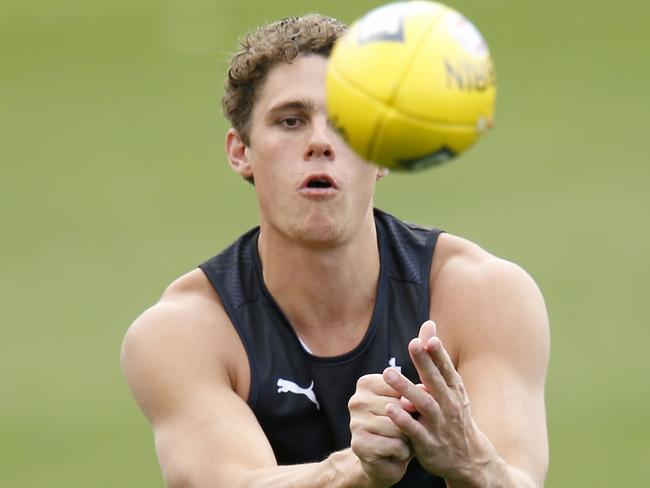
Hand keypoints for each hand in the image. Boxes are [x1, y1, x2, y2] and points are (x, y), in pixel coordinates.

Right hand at [348, 374, 412, 486]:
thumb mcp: (411, 406)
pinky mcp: (359, 444)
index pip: (400, 386)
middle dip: (409, 421)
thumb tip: (410, 402)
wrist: (387, 460)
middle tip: (402, 429)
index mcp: (366, 384)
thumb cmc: (401, 427)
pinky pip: (396, 445)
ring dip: (407, 438)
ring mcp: (355, 422)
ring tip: (399, 440)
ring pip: (398, 427)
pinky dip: (403, 452)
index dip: (411, 402)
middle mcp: (357, 401)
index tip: (406, 409)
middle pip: (399, 407)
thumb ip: (414, 396)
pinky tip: (395, 453)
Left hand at [383, 321, 493, 481]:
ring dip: (406, 389)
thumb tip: (428, 326)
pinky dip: (403, 420)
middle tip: (412, 345)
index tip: (430, 338)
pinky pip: (414, 430)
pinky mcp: (429, 443)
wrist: (468, 458)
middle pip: (435, 381)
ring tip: (388, 374)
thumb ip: (435, 357)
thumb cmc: (453, 414)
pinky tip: (390, 408)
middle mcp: (448, 405)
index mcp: (453, 390)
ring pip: (423, 404)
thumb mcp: (449, 386)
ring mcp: (439, 424)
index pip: (446, 369)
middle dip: (425, 363)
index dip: (439, 354)